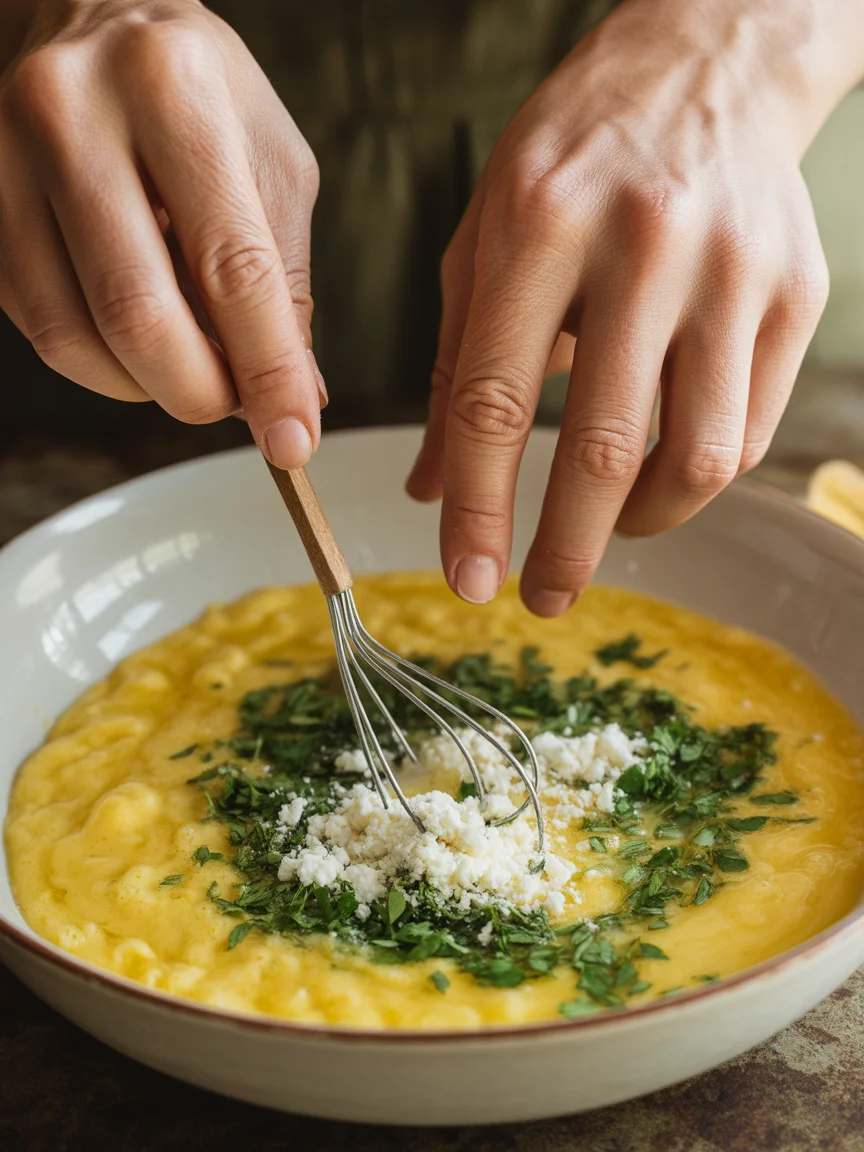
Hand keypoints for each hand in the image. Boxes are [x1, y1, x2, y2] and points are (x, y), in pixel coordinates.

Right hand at [0, 0, 323, 467]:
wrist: (84, 16)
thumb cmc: (194, 91)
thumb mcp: (269, 159)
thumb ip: (286, 277)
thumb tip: (295, 393)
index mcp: (171, 87)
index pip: (231, 267)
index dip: (267, 371)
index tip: (293, 440)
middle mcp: (71, 111)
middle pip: (139, 315)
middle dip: (199, 392)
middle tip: (234, 404)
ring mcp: (4, 158)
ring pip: (76, 337)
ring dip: (147, 386)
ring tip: (189, 363)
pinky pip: (40, 327)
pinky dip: (102, 363)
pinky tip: (135, 338)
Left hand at [407, 0, 859, 615]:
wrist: (708, 64)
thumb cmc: (574, 159)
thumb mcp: (485, 240)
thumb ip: (454, 368)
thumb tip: (429, 488)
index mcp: (539, 222)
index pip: (494, 399)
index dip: (476, 507)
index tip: (467, 580)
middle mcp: (642, 243)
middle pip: (602, 446)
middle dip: (564, 549)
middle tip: (539, 598)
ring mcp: (732, 269)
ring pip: (696, 455)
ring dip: (639, 525)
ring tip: (602, 531)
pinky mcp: (794, 294)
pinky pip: (748, 430)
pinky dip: (696, 480)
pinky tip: (658, 476)